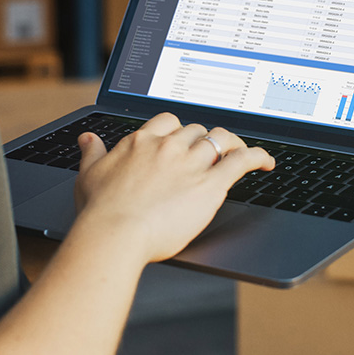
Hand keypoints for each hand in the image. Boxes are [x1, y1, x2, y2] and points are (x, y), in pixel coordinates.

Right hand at [73, 113, 275, 264]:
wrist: (114, 234)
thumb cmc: (100, 211)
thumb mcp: (89, 175)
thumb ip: (92, 152)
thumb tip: (87, 138)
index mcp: (142, 141)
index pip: (170, 121)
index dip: (180, 129)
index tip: (184, 138)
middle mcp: (169, 146)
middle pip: (197, 130)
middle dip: (204, 140)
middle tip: (210, 154)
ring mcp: (191, 163)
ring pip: (220, 140)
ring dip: (231, 144)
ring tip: (239, 151)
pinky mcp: (210, 185)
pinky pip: (242, 160)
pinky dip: (258, 157)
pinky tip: (266, 162)